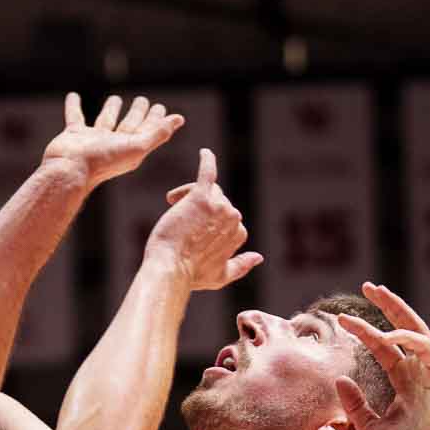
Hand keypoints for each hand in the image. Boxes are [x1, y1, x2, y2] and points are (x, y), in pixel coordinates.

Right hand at [42, 92, 183, 191]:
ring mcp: (93, 140)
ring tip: (115, 98)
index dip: (156, 119)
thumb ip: (158, 134)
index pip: (147, 130)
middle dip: (137, 113)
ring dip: (111, 109)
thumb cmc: (104, 162)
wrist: (70, 170)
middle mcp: (113, 145)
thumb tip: (180, 119)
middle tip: (143, 99)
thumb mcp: (137, 147)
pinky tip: (73, 95)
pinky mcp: (74, 135)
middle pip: (128, 125)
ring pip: (105, 120)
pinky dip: (73, 106)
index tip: (161, 107)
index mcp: (130, 149)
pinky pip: (75, 116)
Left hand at [145, 149, 262, 290]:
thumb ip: (241, 266)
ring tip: (173, 204)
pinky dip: (207, 160)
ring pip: (209, 190)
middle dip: (200, 208)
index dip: (208, 221)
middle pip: (218, 200)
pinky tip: (204, 153)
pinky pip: (208, 172)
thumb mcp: (221, 276)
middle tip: (178, 219)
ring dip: (191, 195)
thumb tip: (259, 257)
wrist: (170, 268)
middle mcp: (233, 217)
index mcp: (238, 232)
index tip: (192, 231)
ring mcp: (218, 205)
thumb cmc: (191, 275)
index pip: (226, 216)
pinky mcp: (200, 196)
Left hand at [335, 283, 429, 429]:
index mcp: (404, 378)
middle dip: (388, 305)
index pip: (383, 346)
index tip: (341, 319)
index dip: (364, 330)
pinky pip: (426, 349)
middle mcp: (418, 370)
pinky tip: (389, 333)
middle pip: (403, 327)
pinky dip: (408, 337)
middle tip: (368, 285)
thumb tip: (338, 380)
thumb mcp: (369, 427)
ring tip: (378, 292)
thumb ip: (355, 404)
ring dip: (398, 309)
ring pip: (416, 330)